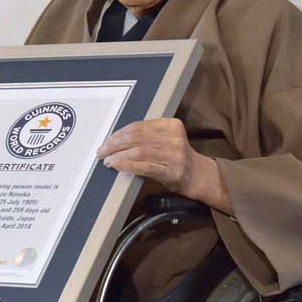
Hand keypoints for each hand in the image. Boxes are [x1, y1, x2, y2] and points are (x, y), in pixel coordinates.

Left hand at [96, 118, 232, 214]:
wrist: (199, 177)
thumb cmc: (177, 158)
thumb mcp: (167, 139)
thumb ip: (147, 135)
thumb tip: (116, 138)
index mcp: (172, 125)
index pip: (139, 126)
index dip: (119, 132)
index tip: (108, 139)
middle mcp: (174, 138)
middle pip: (136, 137)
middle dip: (114, 144)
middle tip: (102, 150)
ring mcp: (174, 155)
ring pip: (138, 151)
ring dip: (118, 156)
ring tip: (107, 159)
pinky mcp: (171, 171)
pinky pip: (144, 166)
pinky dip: (126, 165)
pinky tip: (117, 165)